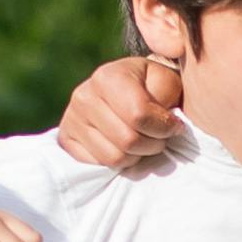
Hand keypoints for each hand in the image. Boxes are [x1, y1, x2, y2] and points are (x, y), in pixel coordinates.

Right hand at [55, 52, 182, 171]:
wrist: (125, 93)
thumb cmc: (153, 88)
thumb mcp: (167, 82)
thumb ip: (169, 94)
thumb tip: (170, 121)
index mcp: (108, 76)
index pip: (138, 115)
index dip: (164, 127)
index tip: (175, 126)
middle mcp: (84, 95)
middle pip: (127, 140)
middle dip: (153, 144)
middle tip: (160, 137)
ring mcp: (71, 119)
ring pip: (114, 158)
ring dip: (137, 156)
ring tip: (143, 141)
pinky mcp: (66, 139)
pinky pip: (98, 165)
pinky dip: (117, 162)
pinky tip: (123, 146)